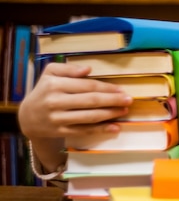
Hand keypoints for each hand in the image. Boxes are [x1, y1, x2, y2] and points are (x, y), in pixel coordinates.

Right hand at [18, 62, 132, 139]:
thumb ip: (68, 68)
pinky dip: (101, 129)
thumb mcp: (50, 73)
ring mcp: (58, 118)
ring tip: (124, 111)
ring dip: (110, 114)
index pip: (87, 86)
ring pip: (89, 116)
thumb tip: (88, 69)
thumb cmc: (44, 90)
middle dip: (112, 100)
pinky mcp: (60, 131)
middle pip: (90, 101)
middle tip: (128, 100)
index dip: (106, 87)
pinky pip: (84, 130)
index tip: (121, 89)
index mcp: (55, 85)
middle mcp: (56, 102)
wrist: (27, 116)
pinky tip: (115, 127)